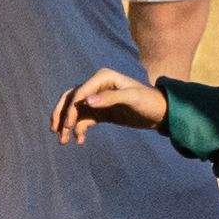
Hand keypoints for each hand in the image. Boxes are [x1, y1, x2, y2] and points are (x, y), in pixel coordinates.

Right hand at [50, 67, 169, 143]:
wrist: (161, 113)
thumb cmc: (149, 101)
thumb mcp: (132, 98)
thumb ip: (110, 98)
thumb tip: (86, 101)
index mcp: (102, 77)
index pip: (79, 92)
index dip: (71, 109)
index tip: (69, 126)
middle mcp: (96, 86)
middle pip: (70, 99)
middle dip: (62, 115)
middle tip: (57, 131)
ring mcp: (97, 99)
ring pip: (74, 111)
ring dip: (67, 125)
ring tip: (64, 141)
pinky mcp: (100, 111)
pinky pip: (84, 120)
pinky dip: (79, 130)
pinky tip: (80, 141)